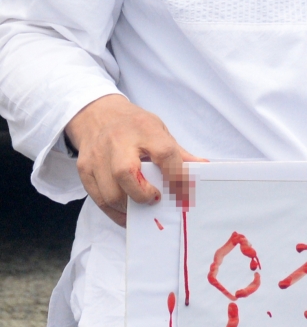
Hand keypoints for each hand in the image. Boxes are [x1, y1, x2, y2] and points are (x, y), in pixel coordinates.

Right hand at [65, 94, 205, 226]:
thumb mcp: (158, 129)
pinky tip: (127, 213)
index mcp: (144, 128)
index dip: (176, 175)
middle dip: (142, 194)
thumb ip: (178, 153)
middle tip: (154, 199)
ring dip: (129, 208)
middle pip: (126, 173)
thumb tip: (203, 169)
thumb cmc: (133, 125)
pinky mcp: (84, 169)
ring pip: (110, 193)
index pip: (164, 152)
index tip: (183, 191)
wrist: (97, 114)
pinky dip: (115, 212)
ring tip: (141, 207)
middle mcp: (118, 141)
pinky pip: (99, 200)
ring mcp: (97, 156)